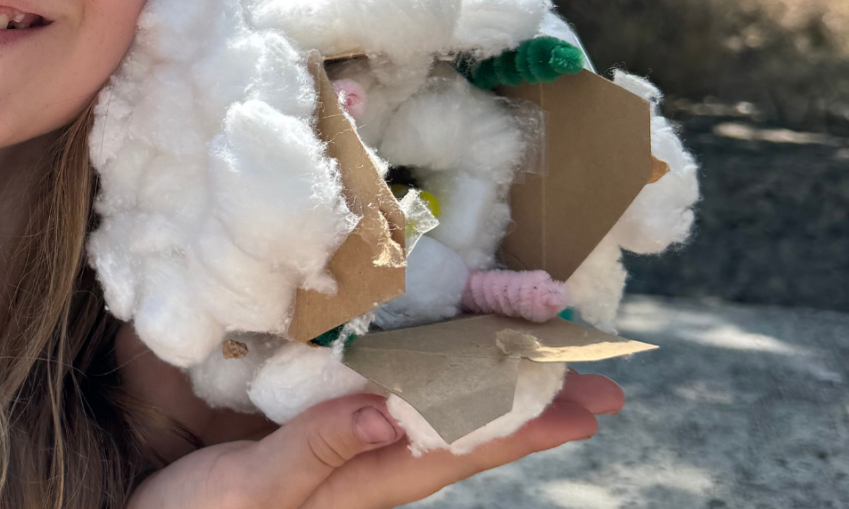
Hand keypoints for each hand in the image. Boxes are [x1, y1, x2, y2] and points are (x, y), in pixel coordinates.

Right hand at [127, 371, 623, 508]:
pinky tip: (433, 357)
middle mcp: (365, 464)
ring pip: (430, 412)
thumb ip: (316, 452)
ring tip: (540, 359)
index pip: (458, 447)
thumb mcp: (249, 492)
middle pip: (462, 428)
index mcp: (361, 482)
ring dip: (488, 384)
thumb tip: (393, 411)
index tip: (588, 401)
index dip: (524, 421)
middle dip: (529, 403)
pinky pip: (382, 396)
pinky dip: (421, 372)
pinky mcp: (307, 428)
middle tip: (598, 377)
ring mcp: (340, 447)